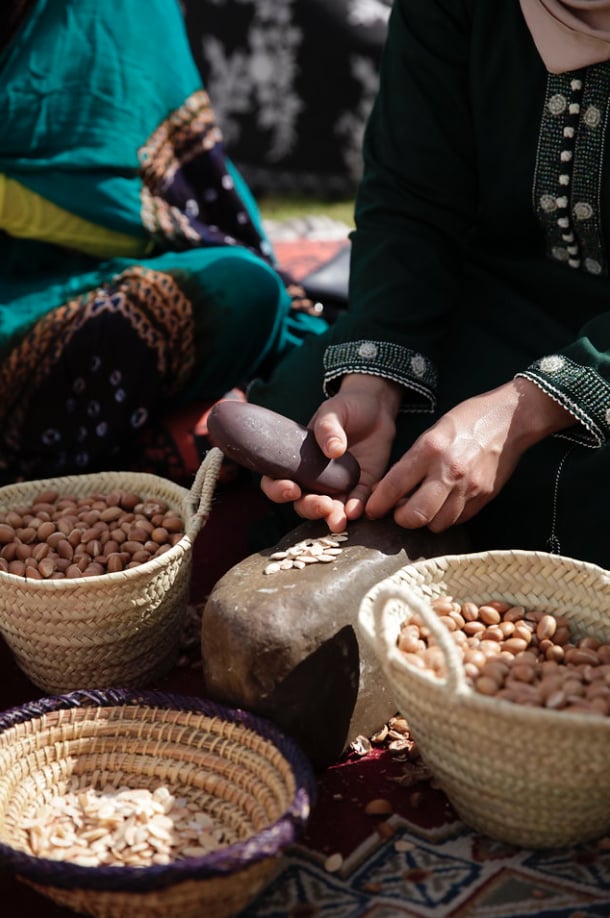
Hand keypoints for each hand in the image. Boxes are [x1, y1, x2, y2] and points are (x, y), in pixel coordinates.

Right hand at [260, 374, 402, 530]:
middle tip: (322, 506)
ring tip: (338, 520)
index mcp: (296, 461)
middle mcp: (313, 479)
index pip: (276, 481)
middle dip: (309, 508)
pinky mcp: (360, 488)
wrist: (375, 408)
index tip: (291, 489)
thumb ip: (329, 428)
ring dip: (331, 517)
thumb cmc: (345, 408)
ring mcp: (336, 486)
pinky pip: (356, 503)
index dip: (278, 490)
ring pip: (329, 510)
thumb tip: (334, 450)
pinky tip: (357, 511)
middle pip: (302, 503)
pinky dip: (355, 509)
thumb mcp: (333, 411)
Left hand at [365, 377, 574, 531]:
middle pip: (415, 515)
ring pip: (437, 524)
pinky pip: (458, 520)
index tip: (372, 509)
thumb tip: (387, 488)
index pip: (394, 486)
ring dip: (426, 520)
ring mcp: (469, 487)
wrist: (512, 419)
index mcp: (430, 449)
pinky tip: (444, 504)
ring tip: (423, 507)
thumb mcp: (433, 432)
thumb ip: (411, 461)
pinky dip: (447, 517)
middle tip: (399, 512)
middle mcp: (449, 471)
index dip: (378, 503)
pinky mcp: (484, 497)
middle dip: (402, 519)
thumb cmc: (468, 420)